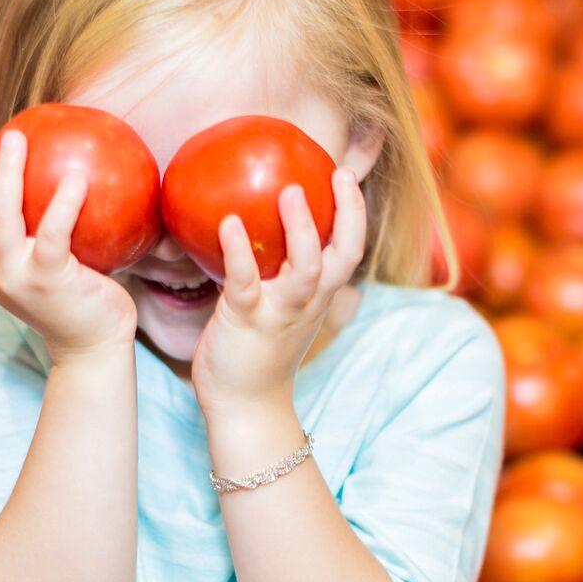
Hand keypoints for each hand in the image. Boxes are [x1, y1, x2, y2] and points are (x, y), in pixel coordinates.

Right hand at [0, 129, 137, 362]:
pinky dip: (63, 203)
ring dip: (7, 174)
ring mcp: (16, 279)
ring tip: (20, 140)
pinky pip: (53, 234)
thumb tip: (64, 172)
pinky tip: (78, 178)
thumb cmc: (80, 300)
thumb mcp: (49, 266)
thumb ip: (43, 232)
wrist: (94, 349)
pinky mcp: (48, 282)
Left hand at [191, 168, 366, 415]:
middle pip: (342, 256)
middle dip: (348, 214)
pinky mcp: (245, 321)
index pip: (349, 250)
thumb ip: (278, 272)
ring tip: (289, 191)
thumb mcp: (280, 308)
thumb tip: (252, 223)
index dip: (354, 212)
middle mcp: (306, 302)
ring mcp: (279, 313)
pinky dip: (238, 252)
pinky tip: (227, 223)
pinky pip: (245, 283)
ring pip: (305, 270)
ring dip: (301, 230)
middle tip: (337, 173)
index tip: (344, 174)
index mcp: (317, 296)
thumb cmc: (258, 351)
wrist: (245, 408)